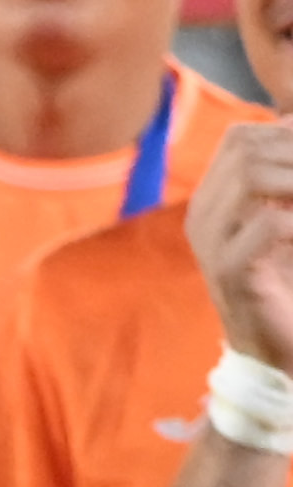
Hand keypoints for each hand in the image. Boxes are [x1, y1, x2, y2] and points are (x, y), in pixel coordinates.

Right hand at [193, 120, 292, 375]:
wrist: (274, 351)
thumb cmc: (286, 281)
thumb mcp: (286, 221)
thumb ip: (286, 185)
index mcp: (213, 201)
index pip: (241, 137)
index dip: (285, 135)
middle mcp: (203, 217)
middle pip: (247, 149)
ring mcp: (211, 245)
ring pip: (253, 176)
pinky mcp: (231, 274)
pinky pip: (270, 223)